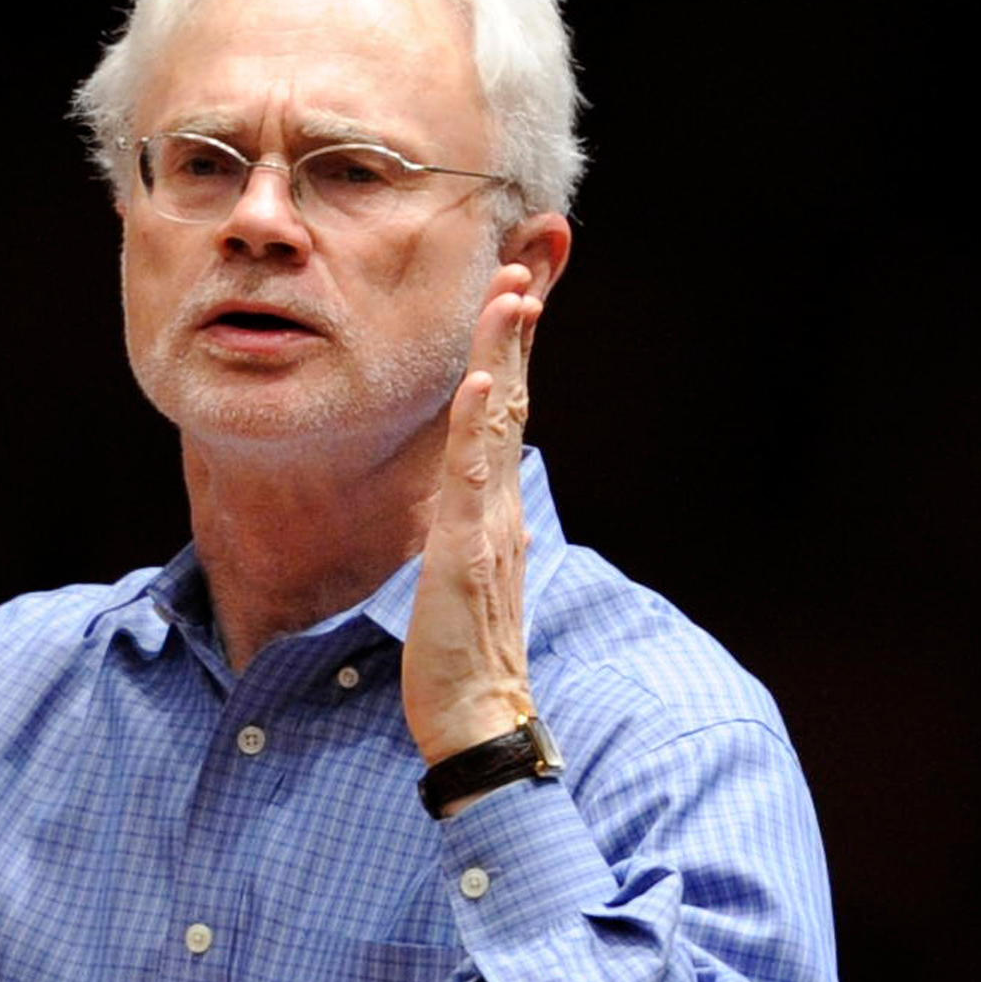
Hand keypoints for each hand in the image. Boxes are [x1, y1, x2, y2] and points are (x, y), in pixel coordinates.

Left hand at [402, 264, 541, 766]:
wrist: (477, 716)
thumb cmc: (462, 652)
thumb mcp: (462, 576)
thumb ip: (471, 533)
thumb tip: (481, 505)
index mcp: (493, 510)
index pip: (502, 415)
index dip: (506, 354)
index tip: (510, 294)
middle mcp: (499, 507)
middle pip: (509, 402)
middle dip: (513, 333)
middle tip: (519, 266)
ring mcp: (488, 527)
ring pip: (497, 426)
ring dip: (502, 359)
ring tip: (509, 298)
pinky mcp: (466, 555)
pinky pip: (472, 482)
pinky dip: (479, 430)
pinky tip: (481, 387)